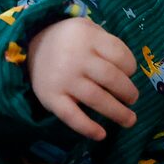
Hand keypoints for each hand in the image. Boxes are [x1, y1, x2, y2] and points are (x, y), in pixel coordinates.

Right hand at [28, 17, 139, 140]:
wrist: (31, 45)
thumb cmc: (69, 41)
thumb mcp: (88, 29)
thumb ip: (107, 44)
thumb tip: (129, 75)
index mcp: (88, 37)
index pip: (119, 54)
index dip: (131, 67)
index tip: (130, 74)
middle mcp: (76, 57)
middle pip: (111, 78)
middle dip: (128, 92)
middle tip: (132, 99)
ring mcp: (63, 78)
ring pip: (96, 99)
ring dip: (117, 112)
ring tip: (129, 120)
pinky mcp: (50, 97)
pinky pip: (71, 116)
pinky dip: (87, 128)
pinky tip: (101, 135)